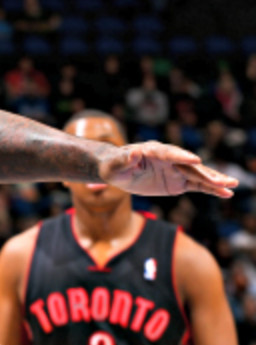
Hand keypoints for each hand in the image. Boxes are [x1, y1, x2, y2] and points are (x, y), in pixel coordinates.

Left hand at [101, 143, 236, 197]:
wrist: (118, 169)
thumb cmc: (113, 166)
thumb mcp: (114, 166)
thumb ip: (124, 160)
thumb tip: (134, 152)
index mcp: (153, 151)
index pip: (169, 154)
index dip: (181, 157)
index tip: (195, 159)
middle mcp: (169, 158)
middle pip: (189, 166)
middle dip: (206, 173)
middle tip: (223, 180)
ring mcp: (176, 169)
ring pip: (197, 175)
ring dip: (214, 181)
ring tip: (232, 186)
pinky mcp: (179, 180)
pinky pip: (197, 185)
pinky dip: (211, 189)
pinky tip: (226, 193)